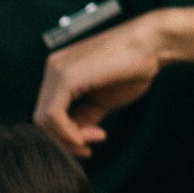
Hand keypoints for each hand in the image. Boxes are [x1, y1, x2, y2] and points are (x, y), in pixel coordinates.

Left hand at [32, 12, 167, 158]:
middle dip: (64, 141)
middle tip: (88, 148)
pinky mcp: (66, 77)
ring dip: (68, 139)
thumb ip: (84, 117)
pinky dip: (67, 133)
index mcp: (59, 72)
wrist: (151, 44)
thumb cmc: (132, 67)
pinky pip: (53, 115)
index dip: (64, 136)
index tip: (87, 145)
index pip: (47, 113)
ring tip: (95, 139)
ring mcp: (57, 71)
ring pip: (44, 119)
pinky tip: (89, 136)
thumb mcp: (102, 100)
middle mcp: (53, 69)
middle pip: (42, 119)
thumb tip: (72, 137)